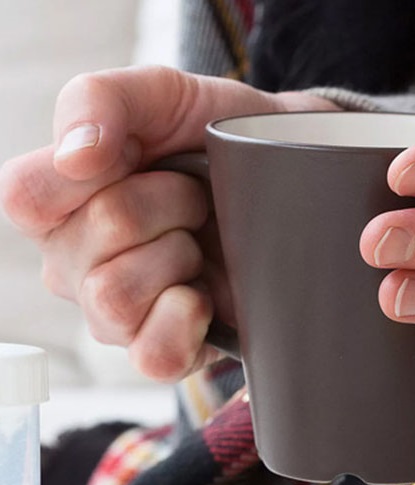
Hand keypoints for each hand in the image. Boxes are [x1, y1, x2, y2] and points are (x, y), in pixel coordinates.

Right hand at [0, 66, 337, 380]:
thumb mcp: (158, 94)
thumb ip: (99, 100)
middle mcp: (74, 261)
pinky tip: (202, 295)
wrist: (283, 173)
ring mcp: (115, 311)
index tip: (146, 155)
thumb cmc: (213, 137)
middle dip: (168, 204)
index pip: (28, 196)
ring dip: (179, 256)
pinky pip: (151, 356)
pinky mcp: (163, 346)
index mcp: (59, 202)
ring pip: (116, 296)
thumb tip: (75, 155)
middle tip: (194, 199)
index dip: (97, 172)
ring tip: (201, 241)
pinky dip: (182, 323)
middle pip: (95, 239)